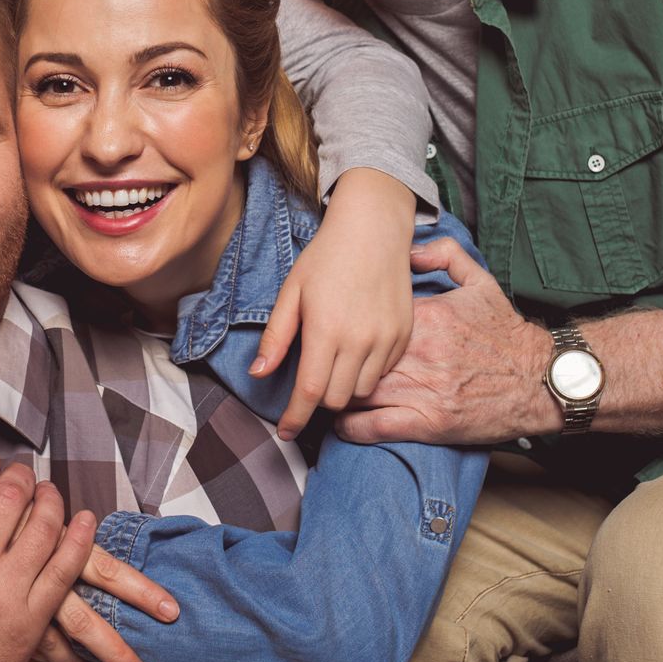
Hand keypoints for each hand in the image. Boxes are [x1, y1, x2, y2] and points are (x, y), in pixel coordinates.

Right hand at [0, 488, 175, 661]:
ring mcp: (5, 594)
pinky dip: (79, 540)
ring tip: (49, 492)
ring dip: (51, 501)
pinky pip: (64, 570)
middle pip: (9, 499)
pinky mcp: (30, 621)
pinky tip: (84, 521)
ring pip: (43, 528)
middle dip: (19, 476)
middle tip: (22, 472)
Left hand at [255, 168, 416, 438]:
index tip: (285, 432)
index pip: (310, 392)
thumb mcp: (291, 292)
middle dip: (318, 401)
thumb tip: (258, 373)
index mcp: (326, 330)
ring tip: (333, 366)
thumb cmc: (325, 257)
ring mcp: (387, 339)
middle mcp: (360, 340)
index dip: (295, 418)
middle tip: (308, 385)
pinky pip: (384, 372)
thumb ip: (276, 337)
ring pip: (363, 391)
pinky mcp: (404, 335)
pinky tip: (356, 351)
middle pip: (337, 400)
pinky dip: (368, 372)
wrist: (373, 229)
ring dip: (344, 388)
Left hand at [334, 236, 559, 445]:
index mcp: (423, 317)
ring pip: (355, 393)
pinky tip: (341, 424)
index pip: (363, 320)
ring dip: (334, 397)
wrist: (539, 379)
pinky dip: (350, 428)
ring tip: (321, 396)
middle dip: (329, 363)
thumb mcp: (481, 282)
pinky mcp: (428, 423)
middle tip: (315, 366)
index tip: (328, 329)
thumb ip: (444, 256)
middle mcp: (416, 353)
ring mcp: (420, 390)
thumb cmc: (507, 333)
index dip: (340, 327)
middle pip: (352, 357)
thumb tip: (411, 252)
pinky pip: (373, 427)